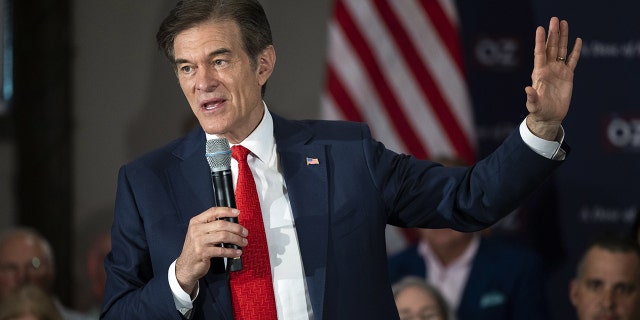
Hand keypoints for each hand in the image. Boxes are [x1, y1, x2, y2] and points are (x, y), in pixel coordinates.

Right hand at [175, 207, 246, 293]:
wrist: (186, 266)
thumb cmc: (196, 248)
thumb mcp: (199, 234)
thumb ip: (211, 226)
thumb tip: (232, 222)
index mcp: (196, 222)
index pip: (213, 211)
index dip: (227, 211)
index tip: (237, 212)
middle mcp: (196, 230)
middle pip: (221, 224)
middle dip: (237, 228)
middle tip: (245, 233)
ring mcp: (199, 241)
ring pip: (223, 236)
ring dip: (237, 239)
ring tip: (243, 242)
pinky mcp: (202, 253)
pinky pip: (221, 250)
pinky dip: (232, 251)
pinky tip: (237, 252)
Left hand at [525, 17, 581, 139]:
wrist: (550, 116)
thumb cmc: (539, 111)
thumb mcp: (534, 105)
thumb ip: (532, 97)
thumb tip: (527, 89)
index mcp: (539, 73)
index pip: (539, 53)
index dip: (540, 41)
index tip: (540, 28)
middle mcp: (548, 69)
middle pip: (551, 47)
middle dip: (553, 34)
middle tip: (555, 20)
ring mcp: (558, 71)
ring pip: (561, 50)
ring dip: (563, 37)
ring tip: (564, 23)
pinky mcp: (568, 75)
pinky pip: (572, 60)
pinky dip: (575, 51)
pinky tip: (577, 40)